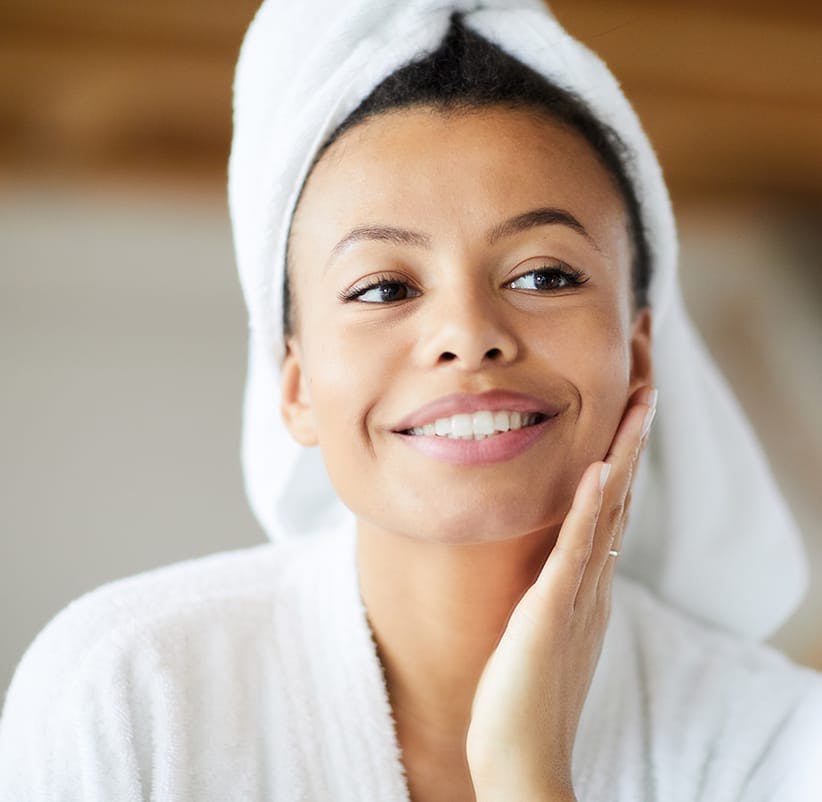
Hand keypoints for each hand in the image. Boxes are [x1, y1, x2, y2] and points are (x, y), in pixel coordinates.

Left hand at [466, 385, 657, 800]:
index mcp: (588, 582)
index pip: (612, 505)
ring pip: (607, 512)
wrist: (521, 758)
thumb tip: (560, 559)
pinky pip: (572, 552)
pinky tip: (598, 469)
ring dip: (623, 455)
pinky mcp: (551, 612)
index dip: (623, 454)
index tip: (628, 408)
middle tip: (646, 384)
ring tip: (638, 403)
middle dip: (633, 438)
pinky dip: (588, 509)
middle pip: (621, 496)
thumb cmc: (523, 695)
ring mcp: (577, 595)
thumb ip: (556, 590)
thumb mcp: (545, 627)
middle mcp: (593, 582)